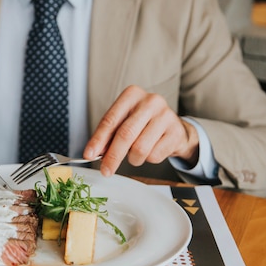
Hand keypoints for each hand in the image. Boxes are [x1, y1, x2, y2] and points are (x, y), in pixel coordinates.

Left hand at [84, 85, 198, 175]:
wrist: (173, 127)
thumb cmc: (143, 123)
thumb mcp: (124, 122)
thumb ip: (109, 135)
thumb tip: (95, 152)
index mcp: (132, 95)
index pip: (110, 120)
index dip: (98, 140)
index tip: (89, 154)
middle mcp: (150, 101)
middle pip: (125, 134)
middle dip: (113, 156)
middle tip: (106, 170)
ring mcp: (166, 115)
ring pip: (140, 148)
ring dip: (133, 159)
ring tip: (135, 154)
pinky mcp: (176, 132)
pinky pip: (155, 155)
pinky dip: (149, 159)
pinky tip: (152, 149)